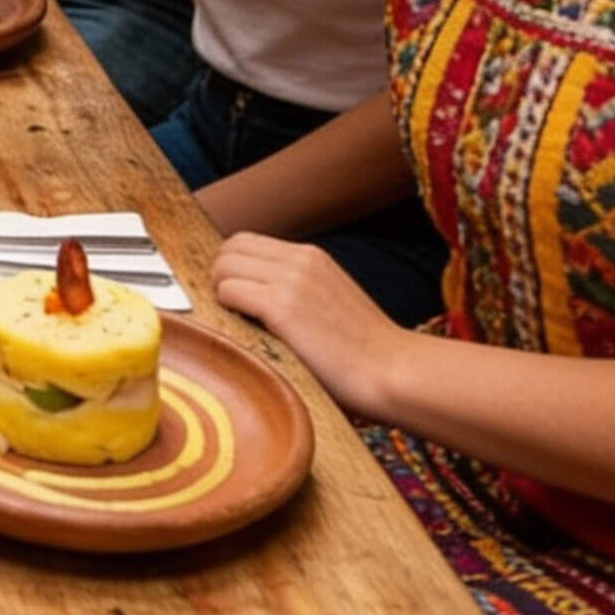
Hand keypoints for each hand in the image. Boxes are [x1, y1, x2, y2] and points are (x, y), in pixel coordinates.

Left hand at [211, 232, 410, 416]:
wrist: (394, 372)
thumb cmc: (364, 351)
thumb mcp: (331, 300)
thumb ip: (297, 288)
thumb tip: (254, 293)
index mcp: (311, 257)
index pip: (246, 242)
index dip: (232, 268)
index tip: (235, 295)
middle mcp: (300, 260)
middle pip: (228, 249)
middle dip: (220, 277)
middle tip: (230, 310)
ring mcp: (291, 281)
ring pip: (222, 267)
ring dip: (220, 294)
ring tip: (238, 323)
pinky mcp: (282, 306)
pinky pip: (228, 293)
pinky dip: (225, 310)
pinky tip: (243, 332)